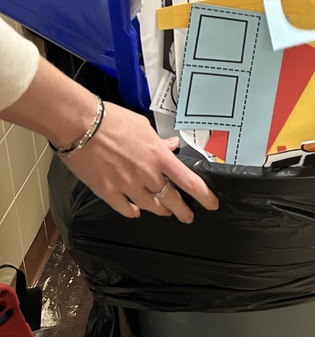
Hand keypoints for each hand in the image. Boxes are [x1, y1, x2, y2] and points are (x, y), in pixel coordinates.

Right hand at [66, 104, 218, 223]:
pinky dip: (132, 212)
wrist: (81, 125)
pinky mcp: (107, 192)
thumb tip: (171, 145)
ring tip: (163, 211)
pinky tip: (135, 212)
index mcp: (159, 156)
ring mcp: (127, 185)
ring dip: (159, 210)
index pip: (188, 181)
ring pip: (149, 206)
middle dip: (182, 210)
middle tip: (187, 215)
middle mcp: (146, 174)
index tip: (211, 203)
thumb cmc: (111, 121)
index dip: (203, 195)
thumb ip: (159, 141)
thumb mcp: (143, 127)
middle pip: (171, 199)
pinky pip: (125, 209)